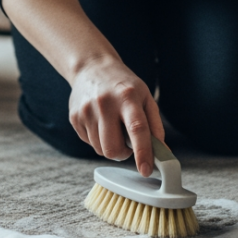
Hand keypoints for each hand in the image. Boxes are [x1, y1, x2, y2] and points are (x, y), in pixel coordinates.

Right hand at [68, 56, 164, 176]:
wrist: (92, 67)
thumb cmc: (123, 85)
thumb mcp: (145, 97)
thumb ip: (155, 126)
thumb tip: (163, 153)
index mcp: (127, 97)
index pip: (137, 129)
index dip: (143, 152)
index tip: (146, 170)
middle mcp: (105, 103)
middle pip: (112, 148)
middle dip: (123, 154)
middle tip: (127, 143)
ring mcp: (86, 110)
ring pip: (100, 149)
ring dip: (110, 146)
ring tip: (113, 127)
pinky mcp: (74, 117)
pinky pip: (89, 142)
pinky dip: (98, 139)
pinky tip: (100, 122)